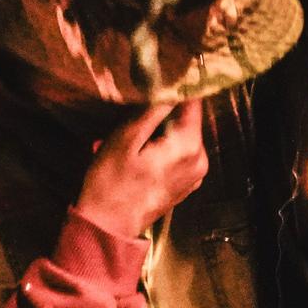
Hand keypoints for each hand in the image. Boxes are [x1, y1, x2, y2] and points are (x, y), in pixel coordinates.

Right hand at [74, 101, 208, 240]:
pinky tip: (140, 152)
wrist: (108, 228)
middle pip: (188, 119)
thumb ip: (152, 111)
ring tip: (133, 135)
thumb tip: (170, 87)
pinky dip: (163, 146)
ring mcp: (196, 174)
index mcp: (189, 146)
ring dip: (160, 130)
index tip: (158, 78)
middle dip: (164, 112)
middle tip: (135, 113)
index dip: (177, 87)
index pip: (193, 102)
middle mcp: (200, 159)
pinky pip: (180, 153)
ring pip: (183, 135)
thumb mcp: (125, 139)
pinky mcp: (187, 183)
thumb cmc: (111, 182)